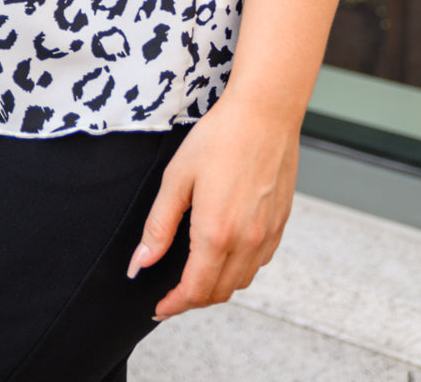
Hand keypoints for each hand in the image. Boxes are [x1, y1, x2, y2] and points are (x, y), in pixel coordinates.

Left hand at [126, 90, 298, 318]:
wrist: (265, 113)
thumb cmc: (220, 137)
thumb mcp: (177, 178)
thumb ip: (158, 226)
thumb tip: (140, 264)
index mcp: (216, 234)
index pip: (195, 291)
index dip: (174, 305)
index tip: (159, 308)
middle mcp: (246, 242)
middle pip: (219, 292)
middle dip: (193, 299)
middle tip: (172, 292)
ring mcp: (267, 234)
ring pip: (241, 282)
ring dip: (217, 286)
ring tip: (196, 274)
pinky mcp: (280, 223)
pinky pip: (259, 262)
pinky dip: (240, 269)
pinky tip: (226, 252)